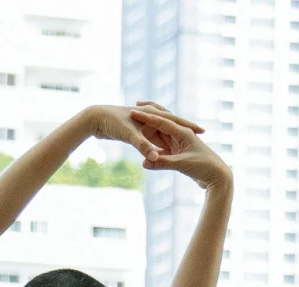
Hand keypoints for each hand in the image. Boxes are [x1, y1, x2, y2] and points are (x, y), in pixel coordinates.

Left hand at [87, 102, 204, 158]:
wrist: (95, 119)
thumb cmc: (112, 124)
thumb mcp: (130, 136)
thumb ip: (143, 147)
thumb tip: (153, 159)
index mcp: (152, 115)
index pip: (177, 120)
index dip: (190, 126)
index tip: (204, 132)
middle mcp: (151, 118)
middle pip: (172, 126)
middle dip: (185, 131)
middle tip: (201, 139)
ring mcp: (144, 125)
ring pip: (163, 134)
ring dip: (173, 141)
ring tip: (187, 150)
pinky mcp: (137, 132)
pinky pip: (152, 139)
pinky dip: (159, 146)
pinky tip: (165, 155)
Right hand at [131, 106, 229, 190]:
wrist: (218, 177)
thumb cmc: (204, 167)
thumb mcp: (182, 164)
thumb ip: (162, 163)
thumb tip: (145, 163)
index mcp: (184, 133)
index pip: (161, 121)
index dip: (146, 118)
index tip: (132, 113)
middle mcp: (182, 135)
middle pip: (160, 125)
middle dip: (146, 119)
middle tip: (130, 112)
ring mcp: (181, 144)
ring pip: (161, 136)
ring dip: (149, 132)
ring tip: (135, 123)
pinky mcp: (180, 154)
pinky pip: (163, 148)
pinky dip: (154, 146)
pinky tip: (144, 145)